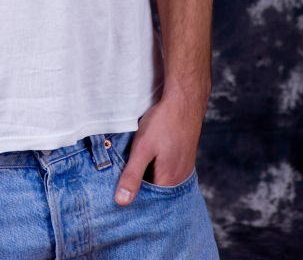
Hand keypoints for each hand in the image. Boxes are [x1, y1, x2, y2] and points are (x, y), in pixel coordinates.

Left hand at [114, 91, 205, 205]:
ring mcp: (184, 167)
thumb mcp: (142, 148)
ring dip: (147, 173)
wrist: (184, 99)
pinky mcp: (183, 156)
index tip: (118, 188)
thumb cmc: (164, 122)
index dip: (132, 195)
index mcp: (169, 181)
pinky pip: (167, 168)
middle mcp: (180, 178)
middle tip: (122, 173)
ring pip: (161, 178)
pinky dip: (155, 165)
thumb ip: (132, 176)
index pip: (148, 201)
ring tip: (133, 162)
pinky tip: (148, 154)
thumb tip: (121, 202)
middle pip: (155, 190)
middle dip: (139, 184)